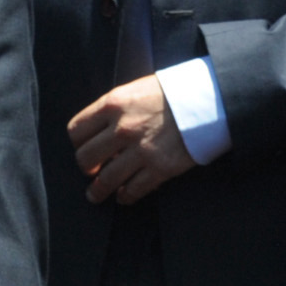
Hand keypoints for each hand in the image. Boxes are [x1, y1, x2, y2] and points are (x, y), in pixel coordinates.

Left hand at [68, 77, 194, 203]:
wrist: (209, 99)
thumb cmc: (173, 91)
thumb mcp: (135, 89)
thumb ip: (115, 107)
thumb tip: (100, 128)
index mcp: (112, 104)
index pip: (76, 130)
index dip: (77, 143)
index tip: (82, 148)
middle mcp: (122, 129)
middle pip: (85, 158)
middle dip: (85, 168)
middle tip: (90, 171)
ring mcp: (140, 150)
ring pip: (105, 179)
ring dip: (98, 190)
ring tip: (95, 195)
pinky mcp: (160, 168)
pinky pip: (133, 189)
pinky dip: (125, 196)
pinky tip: (123, 196)